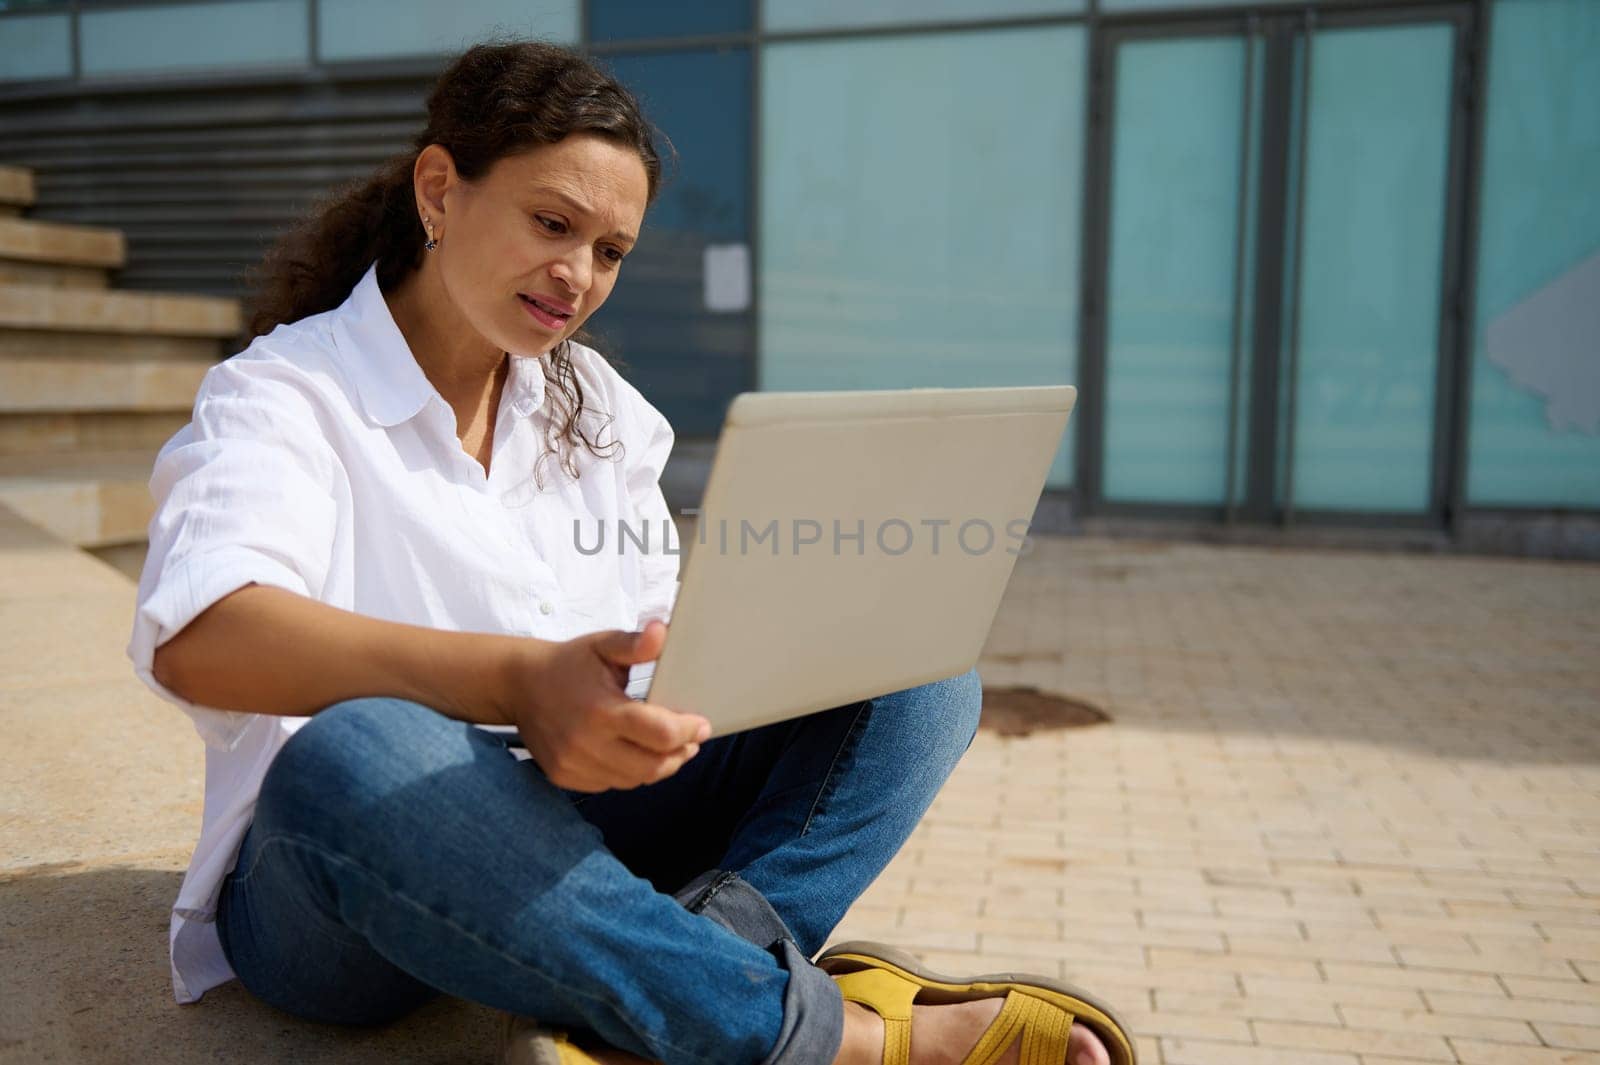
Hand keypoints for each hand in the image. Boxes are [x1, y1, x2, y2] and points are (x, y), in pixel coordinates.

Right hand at [505, 620, 710, 792]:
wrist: (519, 685)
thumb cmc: (568, 663)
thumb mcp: (602, 645)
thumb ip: (635, 643)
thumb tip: (663, 632)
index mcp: (601, 710)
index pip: (660, 734)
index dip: (688, 732)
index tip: (701, 725)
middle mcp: (586, 743)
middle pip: (651, 766)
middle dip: (679, 755)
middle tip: (691, 741)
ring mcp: (573, 764)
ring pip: (633, 780)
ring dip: (657, 766)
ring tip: (668, 748)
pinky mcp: (564, 776)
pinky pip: (610, 784)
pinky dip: (629, 773)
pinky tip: (634, 753)